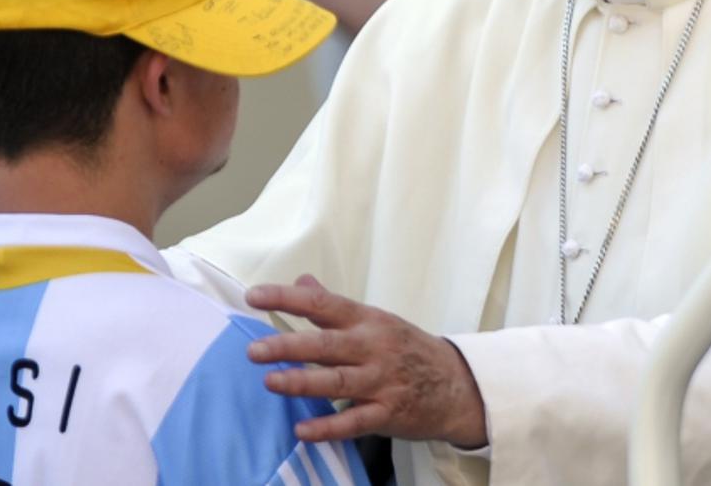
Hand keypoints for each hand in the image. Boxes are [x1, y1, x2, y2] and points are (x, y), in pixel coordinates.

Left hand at [245, 274, 486, 447]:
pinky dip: (328, 427)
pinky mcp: (388, 413)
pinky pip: (354, 422)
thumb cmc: (406, 348)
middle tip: (254, 350)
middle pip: (327, 345)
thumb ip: (333, 306)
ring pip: (338, 382)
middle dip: (289, 346)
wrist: (456, 384)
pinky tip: (302, 429)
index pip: (323, 304)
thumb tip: (302, 281)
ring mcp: (382, 382)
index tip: (254, 296)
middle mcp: (373, 348)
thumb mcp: (375, 320)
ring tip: (271, 382)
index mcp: (368, 321)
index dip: (288, 299)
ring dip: (303, 383)